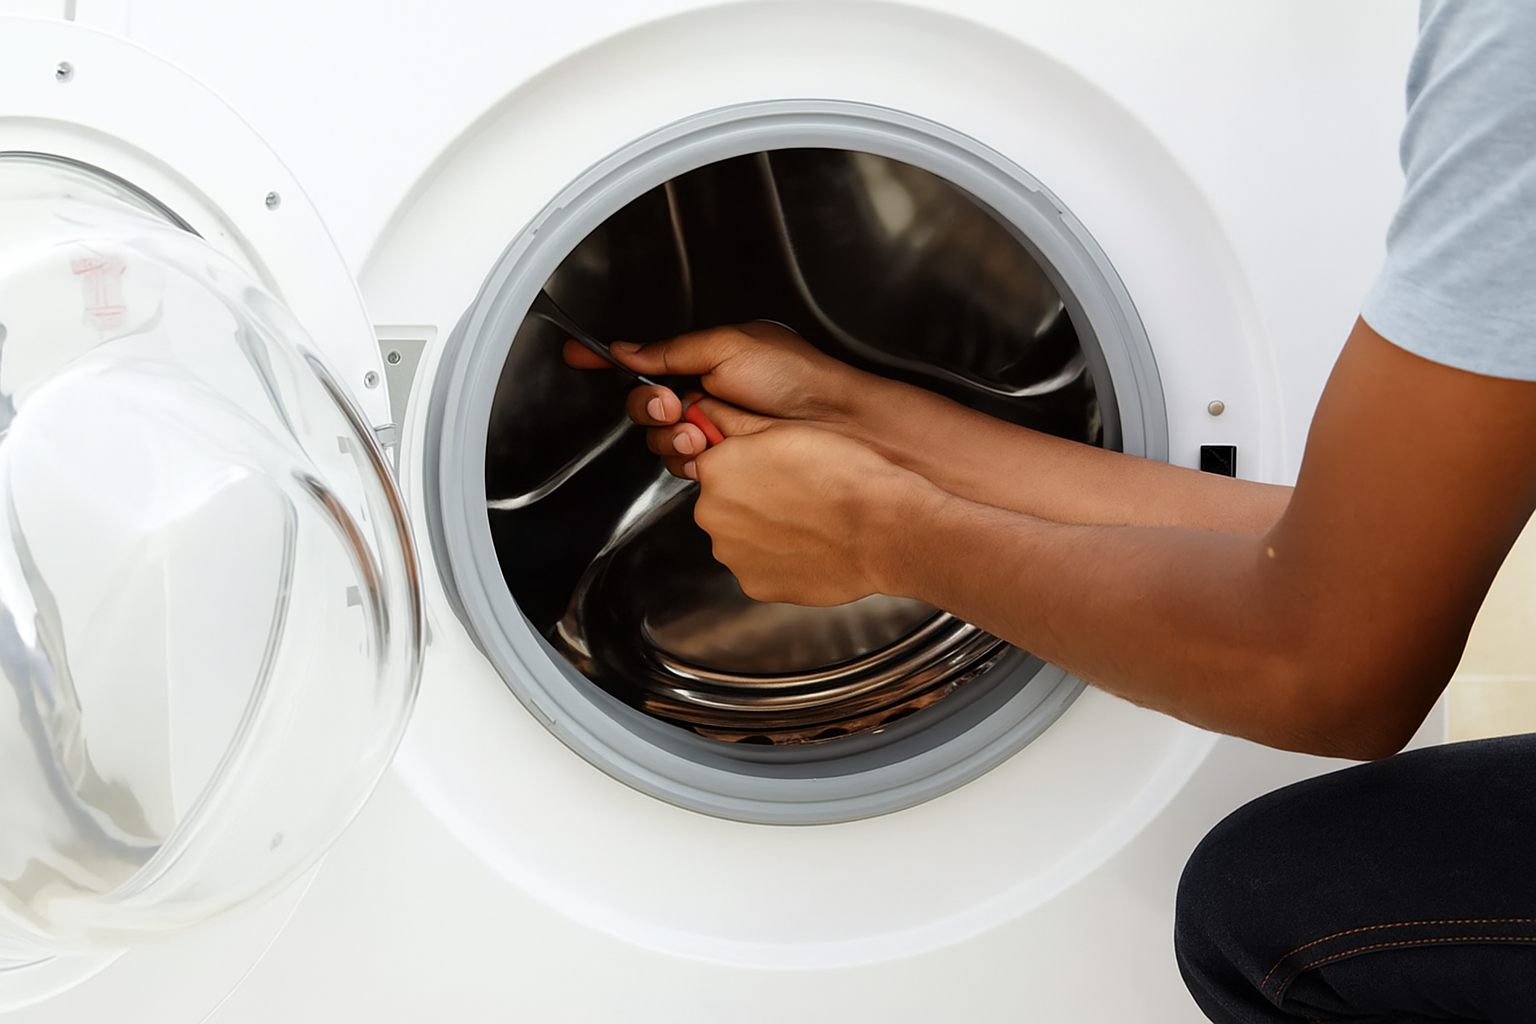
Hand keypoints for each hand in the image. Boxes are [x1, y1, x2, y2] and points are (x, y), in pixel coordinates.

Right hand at [562, 321, 892, 471]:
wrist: (839, 426)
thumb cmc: (801, 378)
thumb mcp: (732, 346)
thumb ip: (673, 350)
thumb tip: (628, 348)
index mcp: (706, 365)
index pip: (647, 363)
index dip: (611, 361)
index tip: (578, 355)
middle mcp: (706, 401)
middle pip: (646, 410)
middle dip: (650, 407)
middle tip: (673, 404)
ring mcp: (715, 438)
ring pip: (662, 444)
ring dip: (671, 437)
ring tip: (702, 431)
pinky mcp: (726, 472)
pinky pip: (685, 471)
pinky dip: (690, 461)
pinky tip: (711, 453)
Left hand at [689, 421, 935, 605]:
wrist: (881, 527)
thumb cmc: (842, 475)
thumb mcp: (784, 428)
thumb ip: (734, 423)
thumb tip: (705, 412)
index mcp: (717, 471)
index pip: (712, 465)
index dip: (744, 465)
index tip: (771, 469)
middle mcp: (713, 515)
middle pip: (723, 504)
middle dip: (750, 500)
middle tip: (794, 495)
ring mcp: (732, 555)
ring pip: (740, 537)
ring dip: (763, 531)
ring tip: (805, 522)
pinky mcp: (755, 586)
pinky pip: (759, 568)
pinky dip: (777, 559)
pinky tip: (807, 545)